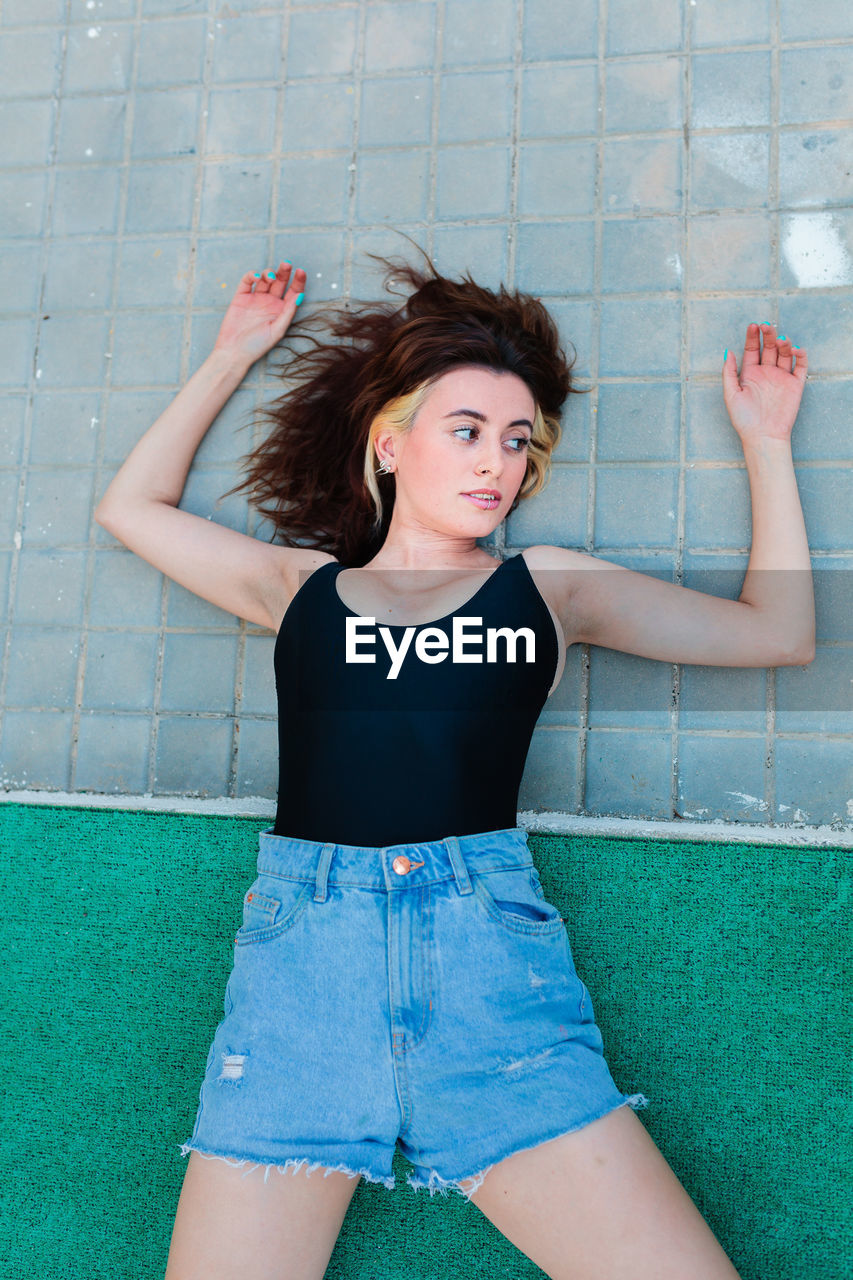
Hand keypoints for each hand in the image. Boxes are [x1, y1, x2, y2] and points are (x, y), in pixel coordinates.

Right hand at [212, 262, 307, 365]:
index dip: (298, 281)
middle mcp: (270, 302)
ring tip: (271, 276)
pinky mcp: (241, 296)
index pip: (293, 292)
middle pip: (280, 282)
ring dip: (269, 273)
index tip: (301, 272)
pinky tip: (256, 277)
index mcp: (282, 310)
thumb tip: (300, 295)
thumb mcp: (277, 330)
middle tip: (287, 264)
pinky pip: (247, 281)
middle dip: (284, 272)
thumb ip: (288, 312)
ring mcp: (256, 298)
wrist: (234, 352)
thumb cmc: (257, 345)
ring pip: (265, 279)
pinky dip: (252, 276)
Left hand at [722, 323, 808, 445]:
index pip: (752, 349)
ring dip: (784, 344)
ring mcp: (781, 377)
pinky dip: (800, 356)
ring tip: (780, 340)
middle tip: (767, 326)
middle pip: (769, 348)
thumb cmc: (744, 419)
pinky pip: (800, 366)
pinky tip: (795, 350)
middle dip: (768, 335)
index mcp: (750, 374)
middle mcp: (766, 373)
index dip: (753, 337)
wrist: (763, 436)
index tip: (753, 326)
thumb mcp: (730, 394)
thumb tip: (728, 352)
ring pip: (784, 354)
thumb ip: (729, 373)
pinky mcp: (795, 385)